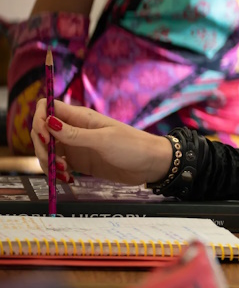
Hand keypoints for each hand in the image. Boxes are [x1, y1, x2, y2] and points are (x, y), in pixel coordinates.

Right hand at [30, 98, 171, 185]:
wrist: (151, 164)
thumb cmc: (133, 147)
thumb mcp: (103, 141)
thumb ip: (74, 135)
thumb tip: (48, 122)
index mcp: (81, 117)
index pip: (47, 108)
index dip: (39, 119)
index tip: (44, 138)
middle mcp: (74, 129)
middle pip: (42, 131)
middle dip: (40, 147)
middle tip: (53, 163)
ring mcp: (76, 145)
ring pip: (46, 149)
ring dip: (47, 162)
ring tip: (64, 173)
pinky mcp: (79, 161)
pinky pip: (57, 164)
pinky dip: (56, 172)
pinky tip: (67, 179)